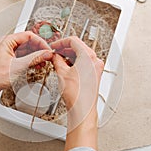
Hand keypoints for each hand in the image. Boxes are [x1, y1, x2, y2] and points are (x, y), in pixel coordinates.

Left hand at [0, 31, 53, 101]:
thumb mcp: (18, 67)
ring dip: (36, 56)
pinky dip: (31, 60)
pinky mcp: (10, 60)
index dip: (40, 42)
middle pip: (28, 42)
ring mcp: (8, 52)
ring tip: (43, 63)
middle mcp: (7, 44)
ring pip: (27, 50)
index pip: (28, 36)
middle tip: (48, 57)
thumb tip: (46, 53)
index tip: (47, 50)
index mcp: (7, 41)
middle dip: (39, 49)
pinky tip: (36, 66)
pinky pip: (23, 56)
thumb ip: (34, 58)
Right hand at [50, 36, 103, 150]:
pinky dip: (74, 62)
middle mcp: (95, 61)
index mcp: (89, 57)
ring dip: (69, 56)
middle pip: (78, 47)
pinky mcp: (94, 74)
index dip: (61, 42)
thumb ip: (57, 60)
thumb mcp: (62, 73)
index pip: (74, 41)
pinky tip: (65, 67)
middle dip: (65, 49)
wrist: (82, 109)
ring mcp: (96, 67)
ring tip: (58, 60)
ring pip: (81, 55)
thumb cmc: (76, 94)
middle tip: (55, 52)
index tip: (54, 46)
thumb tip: (54, 56)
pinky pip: (84, 63)